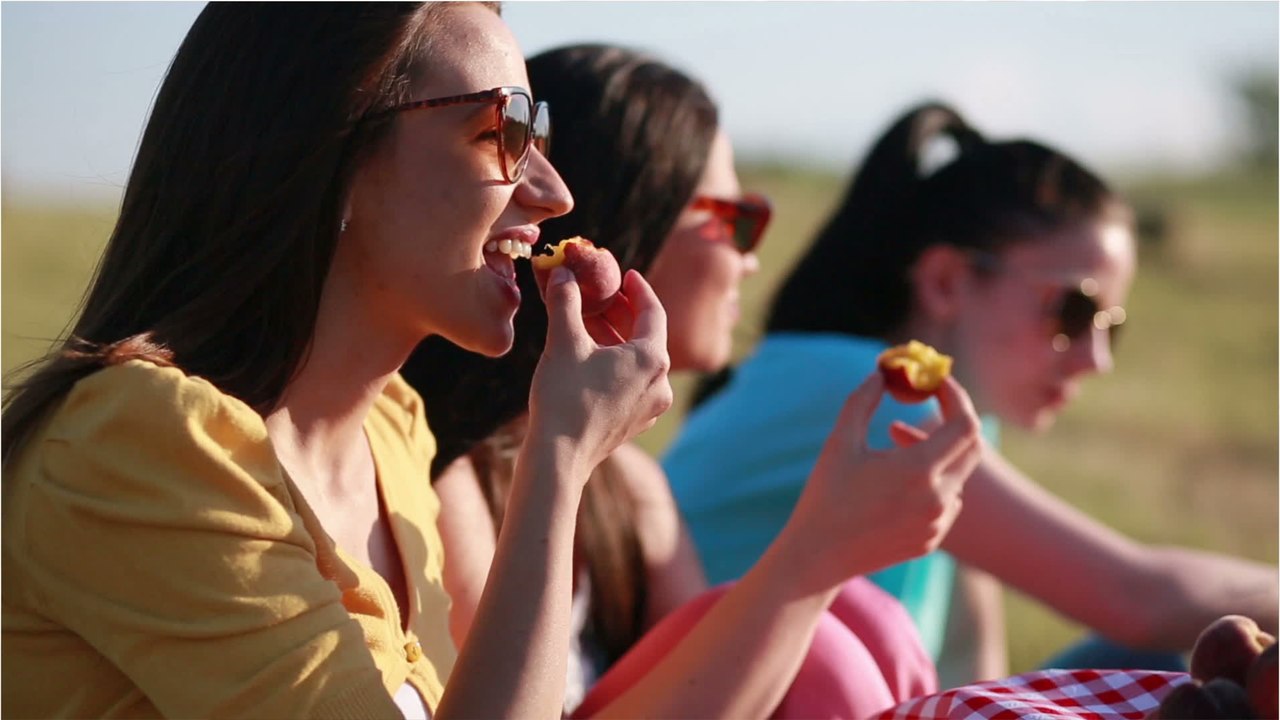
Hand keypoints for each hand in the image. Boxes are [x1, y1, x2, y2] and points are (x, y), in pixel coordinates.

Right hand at [526, 267, 672, 485]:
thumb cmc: (565, 396)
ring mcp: (650, 406)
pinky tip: (589, 359)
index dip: (638, 288)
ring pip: (637, 362)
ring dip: (615, 340)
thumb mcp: (564, 341)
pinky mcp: (635, 422)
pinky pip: (631, 383)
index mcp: (652, 358)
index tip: (626, 273)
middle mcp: (660, 383)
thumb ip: (565, 301)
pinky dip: (614, 365)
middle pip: (646, 336)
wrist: (560, 456)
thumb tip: (564, 272)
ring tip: (587, 324)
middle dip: (622, 313)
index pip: (653, 311)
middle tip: (601, 296)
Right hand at [781, 372, 982, 590]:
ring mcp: (938, 522)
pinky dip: (931, 481)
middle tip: (932, 402)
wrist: (818, 557)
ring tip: (894, 441)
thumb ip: (863, 401)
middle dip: (954, 418)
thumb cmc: (825, 495)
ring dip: (936, 451)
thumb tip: (881, 372)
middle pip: (972, 446)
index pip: (965, 422)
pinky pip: (947, 500)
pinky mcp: (932, 539)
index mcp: (918, 470)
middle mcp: (938, 498)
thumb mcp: (840, 441)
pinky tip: (896, 483)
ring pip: (957, 473)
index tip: (935, 382)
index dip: (955, 396)